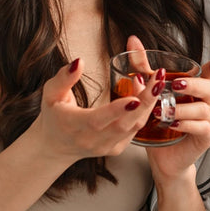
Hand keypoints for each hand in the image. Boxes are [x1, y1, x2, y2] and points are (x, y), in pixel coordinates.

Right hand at [32, 53, 160, 164]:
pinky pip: (135, 129)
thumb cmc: (53, 116)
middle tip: (158, 79)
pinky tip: (148, 93)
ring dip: (149, 104)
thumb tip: (78, 62)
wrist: (54, 146)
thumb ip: (64, 78)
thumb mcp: (51, 93)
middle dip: (145, 101)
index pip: (97, 120)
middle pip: (124, 123)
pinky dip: (144, 111)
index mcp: (74, 126)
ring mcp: (106, 147)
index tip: (133, 98)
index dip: (117, 110)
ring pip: (134, 127)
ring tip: (158, 81)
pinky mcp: (117, 148)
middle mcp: (92, 140)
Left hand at [147, 41, 209, 182]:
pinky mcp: (206, 136)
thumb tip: (133, 40)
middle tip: (175, 85)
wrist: (160, 154)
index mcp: (196, 87)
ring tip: (164, 112)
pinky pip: (202, 127)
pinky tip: (175, 125)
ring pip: (204, 108)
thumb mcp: (148, 90)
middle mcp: (206, 101)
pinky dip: (187, 124)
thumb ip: (142, 66)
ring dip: (183, 108)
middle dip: (193, 85)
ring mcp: (208, 119)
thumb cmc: (158, 121)